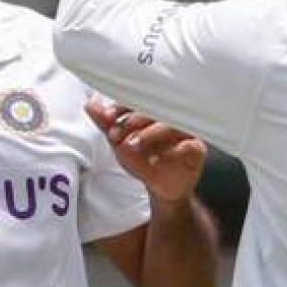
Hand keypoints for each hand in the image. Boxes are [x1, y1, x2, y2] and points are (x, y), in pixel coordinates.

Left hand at [85, 97, 206, 204]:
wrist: (162, 186)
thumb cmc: (144, 159)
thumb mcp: (120, 143)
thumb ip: (107, 124)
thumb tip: (90, 104)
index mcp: (154, 111)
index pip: (140, 99)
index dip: (123, 106)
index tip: (108, 117)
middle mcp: (171, 117)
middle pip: (157, 109)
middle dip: (133, 120)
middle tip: (116, 134)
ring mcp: (186, 132)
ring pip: (172, 124)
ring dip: (150, 134)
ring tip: (132, 146)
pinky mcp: (197, 149)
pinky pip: (189, 145)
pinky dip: (173, 151)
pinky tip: (157, 159)